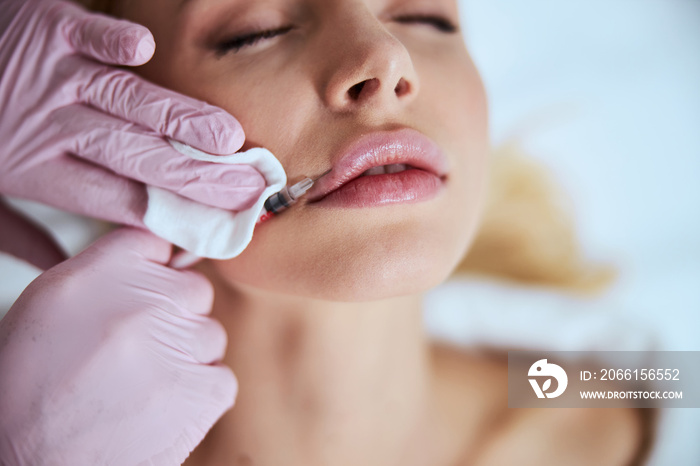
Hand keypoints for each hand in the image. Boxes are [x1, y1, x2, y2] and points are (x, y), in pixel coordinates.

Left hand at [0, 0, 265, 265]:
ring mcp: (54, 77)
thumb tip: (61, 268)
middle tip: (245, 189)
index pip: (121, 200)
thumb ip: (20, 236)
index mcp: (42, 171)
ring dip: (178, 120)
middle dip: (197, 176)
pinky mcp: (47, 30)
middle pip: (137, 158)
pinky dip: (113, 42)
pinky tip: (145, 49)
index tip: (216, 225)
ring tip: (229, 139)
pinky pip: (88, 36)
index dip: (172, 213)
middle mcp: (56, 128)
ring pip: (128, 102)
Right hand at [0, 229, 236, 464]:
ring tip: (140, 386)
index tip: (151, 289)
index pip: (158, 241)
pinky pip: (221, 377)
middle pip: (194, 289)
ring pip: (210, 335)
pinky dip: (199, 394)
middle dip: (175, 316)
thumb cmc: (33, 389)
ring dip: (185, 358)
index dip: (157, 269)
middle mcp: (144, 301)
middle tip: (138, 350)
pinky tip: (160, 409)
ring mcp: (178, 345)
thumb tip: (157, 255)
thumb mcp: (51, 306)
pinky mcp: (203, 391)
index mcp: (100, 273)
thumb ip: (106, 273)